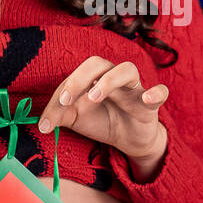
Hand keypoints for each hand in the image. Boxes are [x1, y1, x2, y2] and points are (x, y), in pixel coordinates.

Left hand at [36, 55, 168, 163]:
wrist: (128, 140)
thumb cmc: (101, 120)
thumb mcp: (76, 119)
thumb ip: (59, 116)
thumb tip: (41, 123)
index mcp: (93, 78)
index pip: (74, 76)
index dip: (59, 94)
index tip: (48, 120)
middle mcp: (112, 77)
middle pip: (98, 63)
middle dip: (79, 79)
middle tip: (66, 102)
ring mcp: (134, 88)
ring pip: (126, 69)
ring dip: (108, 81)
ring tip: (94, 98)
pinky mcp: (151, 104)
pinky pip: (160, 91)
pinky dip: (156, 92)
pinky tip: (148, 97)